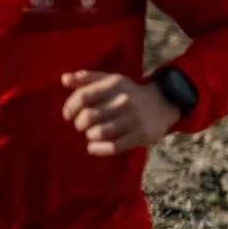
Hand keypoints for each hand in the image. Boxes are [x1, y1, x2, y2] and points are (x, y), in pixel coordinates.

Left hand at [61, 71, 181, 156]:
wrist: (162, 104)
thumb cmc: (128, 93)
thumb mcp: (111, 80)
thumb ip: (87, 78)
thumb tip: (64, 79)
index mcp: (115, 85)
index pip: (83, 97)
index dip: (70, 108)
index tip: (68, 115)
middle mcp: (125, 100)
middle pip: (88, 117)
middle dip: (79, 124)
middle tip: (82, 126)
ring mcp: (135, 118)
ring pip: (98, 133)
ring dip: (90, 136)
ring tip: (92, 134)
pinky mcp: (142, 135)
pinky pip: (113, 147)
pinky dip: (98, 149)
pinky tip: (94, 147)